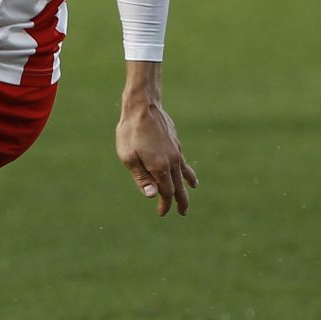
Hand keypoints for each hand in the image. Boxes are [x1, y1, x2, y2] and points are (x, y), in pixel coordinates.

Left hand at [116, 100, 197, 216]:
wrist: (142, 106)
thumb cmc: (130, 132)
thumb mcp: (128, 157)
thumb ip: (141, 177)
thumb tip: (152, 196)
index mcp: (160, 167)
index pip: (166, 193)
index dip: (165, 204)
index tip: (161, 213)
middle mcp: (172, 161)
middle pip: (179, 186)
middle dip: (180, 201)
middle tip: (183, 213)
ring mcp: (175, 151)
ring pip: (184, 174)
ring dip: (187, 186)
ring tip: (192, 190)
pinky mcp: (175, 142)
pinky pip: (183, 161)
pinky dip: (187, 169)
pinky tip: (187, 171)